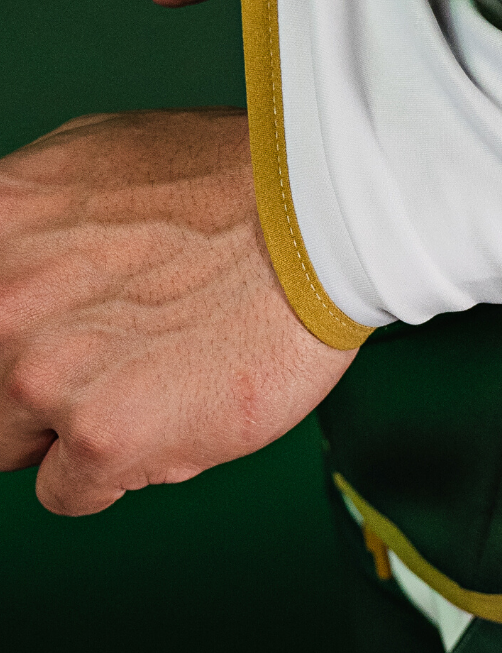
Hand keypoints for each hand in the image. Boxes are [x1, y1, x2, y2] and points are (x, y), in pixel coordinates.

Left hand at [0, 107, 353, 514]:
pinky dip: (118, 467)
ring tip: (149, 373)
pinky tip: (171, 406)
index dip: (8, 341)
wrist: (318, 215)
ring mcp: (45, 373)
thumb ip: (28, 224)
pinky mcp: (104, 438)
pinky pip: (71, 494)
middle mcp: (0, 301)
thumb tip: (4, 255)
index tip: (37, 345)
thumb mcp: (90, 158)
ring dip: (73, 424)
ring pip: (16, 447)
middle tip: (104, 352)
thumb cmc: (229, 179)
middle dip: (30, 382)